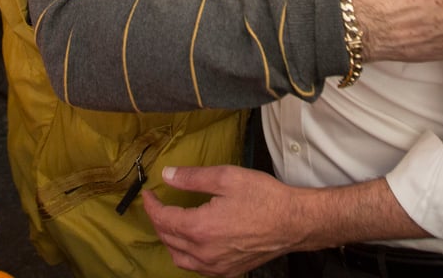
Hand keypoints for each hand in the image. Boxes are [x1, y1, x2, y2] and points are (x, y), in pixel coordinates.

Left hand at [144, 165, 301, 276]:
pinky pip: (197, 268)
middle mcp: (204, 253)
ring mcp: (216, 266)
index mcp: (200, 228)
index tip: (148, 194)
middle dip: (159, 220)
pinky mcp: (228, 271)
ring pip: (179, 258)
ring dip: (169, 240)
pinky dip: (186, 255)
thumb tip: (167, 175)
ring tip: (171, 223)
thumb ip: (192, 178)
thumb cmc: (264, 198)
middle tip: (158, 205)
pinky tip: (192, 243)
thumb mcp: (226, 177)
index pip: (163, 219)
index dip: (152, 206)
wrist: (294, 222)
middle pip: (168, 239)